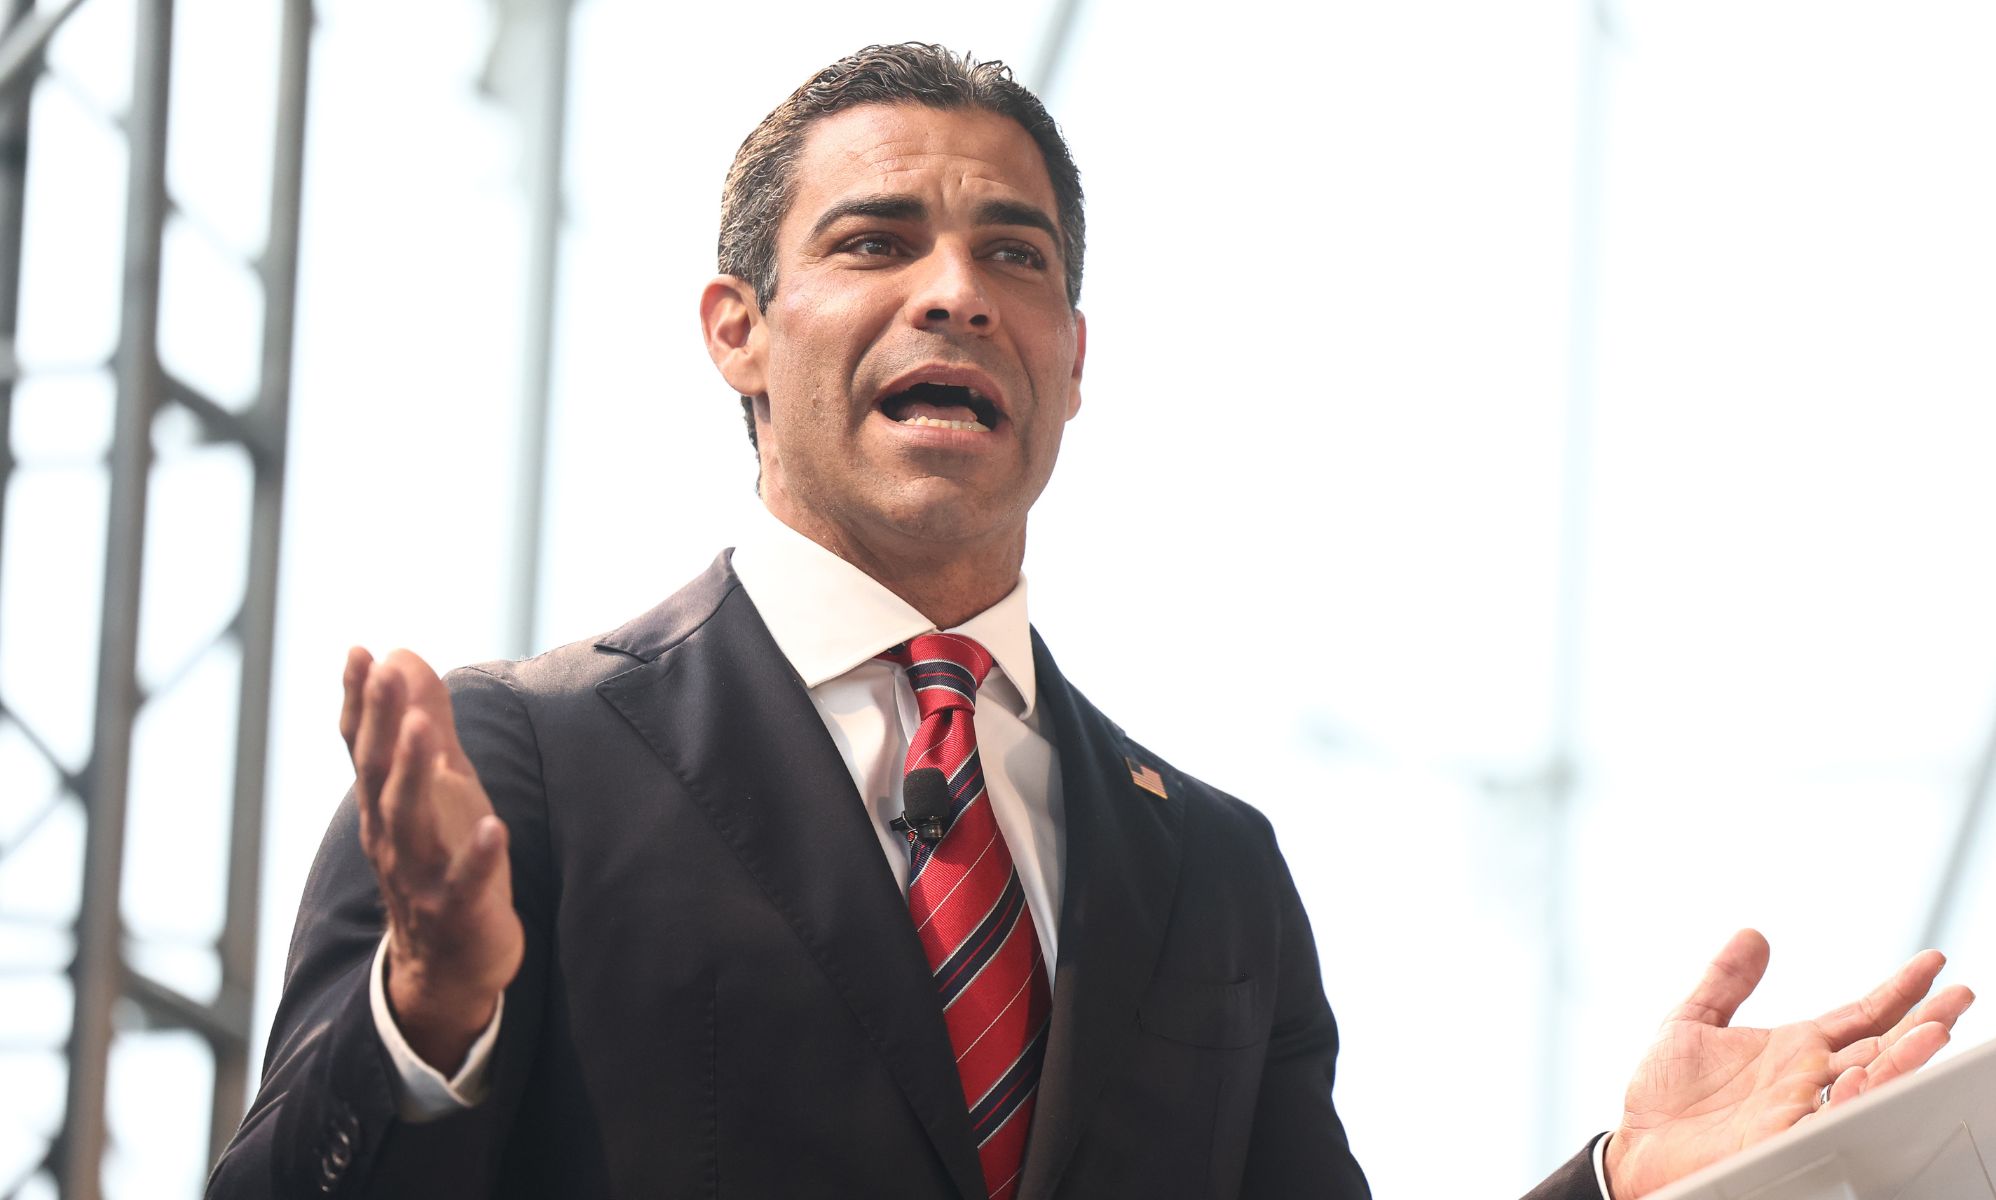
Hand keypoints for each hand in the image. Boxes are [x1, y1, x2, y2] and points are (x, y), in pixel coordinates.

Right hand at [342, 646, 523, 1073]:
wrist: (445, 966)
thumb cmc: (443, 860)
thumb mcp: (438, 784)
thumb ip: (423, 721)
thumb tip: (402, 653)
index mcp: (386, 804)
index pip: (364, 746)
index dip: (359, 700)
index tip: (358, 650)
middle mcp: (392, 836)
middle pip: (378, 774)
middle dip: (379, 720)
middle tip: (382, 670)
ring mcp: (420, 876)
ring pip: (409, 823)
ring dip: (413, 774)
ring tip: (421, 729)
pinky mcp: (458, 912)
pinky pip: (465, 884)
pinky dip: (478, 857)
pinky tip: (495, 828)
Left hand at [1603, 929, 1973, 1198]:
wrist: (1635, 1146)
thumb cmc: (1665, 1097)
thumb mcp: (1691, 1023)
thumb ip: (1725, 981)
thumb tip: (1752, 935)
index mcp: (1794, 1051)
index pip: (1861, 1017)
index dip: (1897, 991)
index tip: (1933, 961)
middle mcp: (1808, 1081)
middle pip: (1882, 1049)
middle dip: (1924, 1023)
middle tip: (1961, 995)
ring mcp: (1801, 1110)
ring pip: (1869, 1085)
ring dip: (1905, 1060)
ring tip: (1937, 1029)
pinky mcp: (1783, 1138)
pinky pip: (1831, 1119)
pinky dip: (1855, 1098)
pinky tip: (1869, 1073)